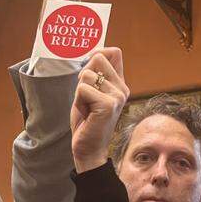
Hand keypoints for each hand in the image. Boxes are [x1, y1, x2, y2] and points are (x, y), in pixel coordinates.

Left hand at [71, 48, 128, 172]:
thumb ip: (94, 74)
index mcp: (120, 84)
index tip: (88, 67)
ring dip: (79, 91)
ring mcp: (117, 96)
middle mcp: (122, 89)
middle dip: (84, 75)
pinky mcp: (107, 105)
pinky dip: (79, 100)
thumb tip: (92, 53)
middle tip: (86, 96)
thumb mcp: (90, 93)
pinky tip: (87, 114)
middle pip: (98, 58)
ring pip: (86, 75)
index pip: (115, 52)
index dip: (98, 53)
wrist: (88, 149)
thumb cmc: (87, 121)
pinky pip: (83, 88)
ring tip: (87, 107)